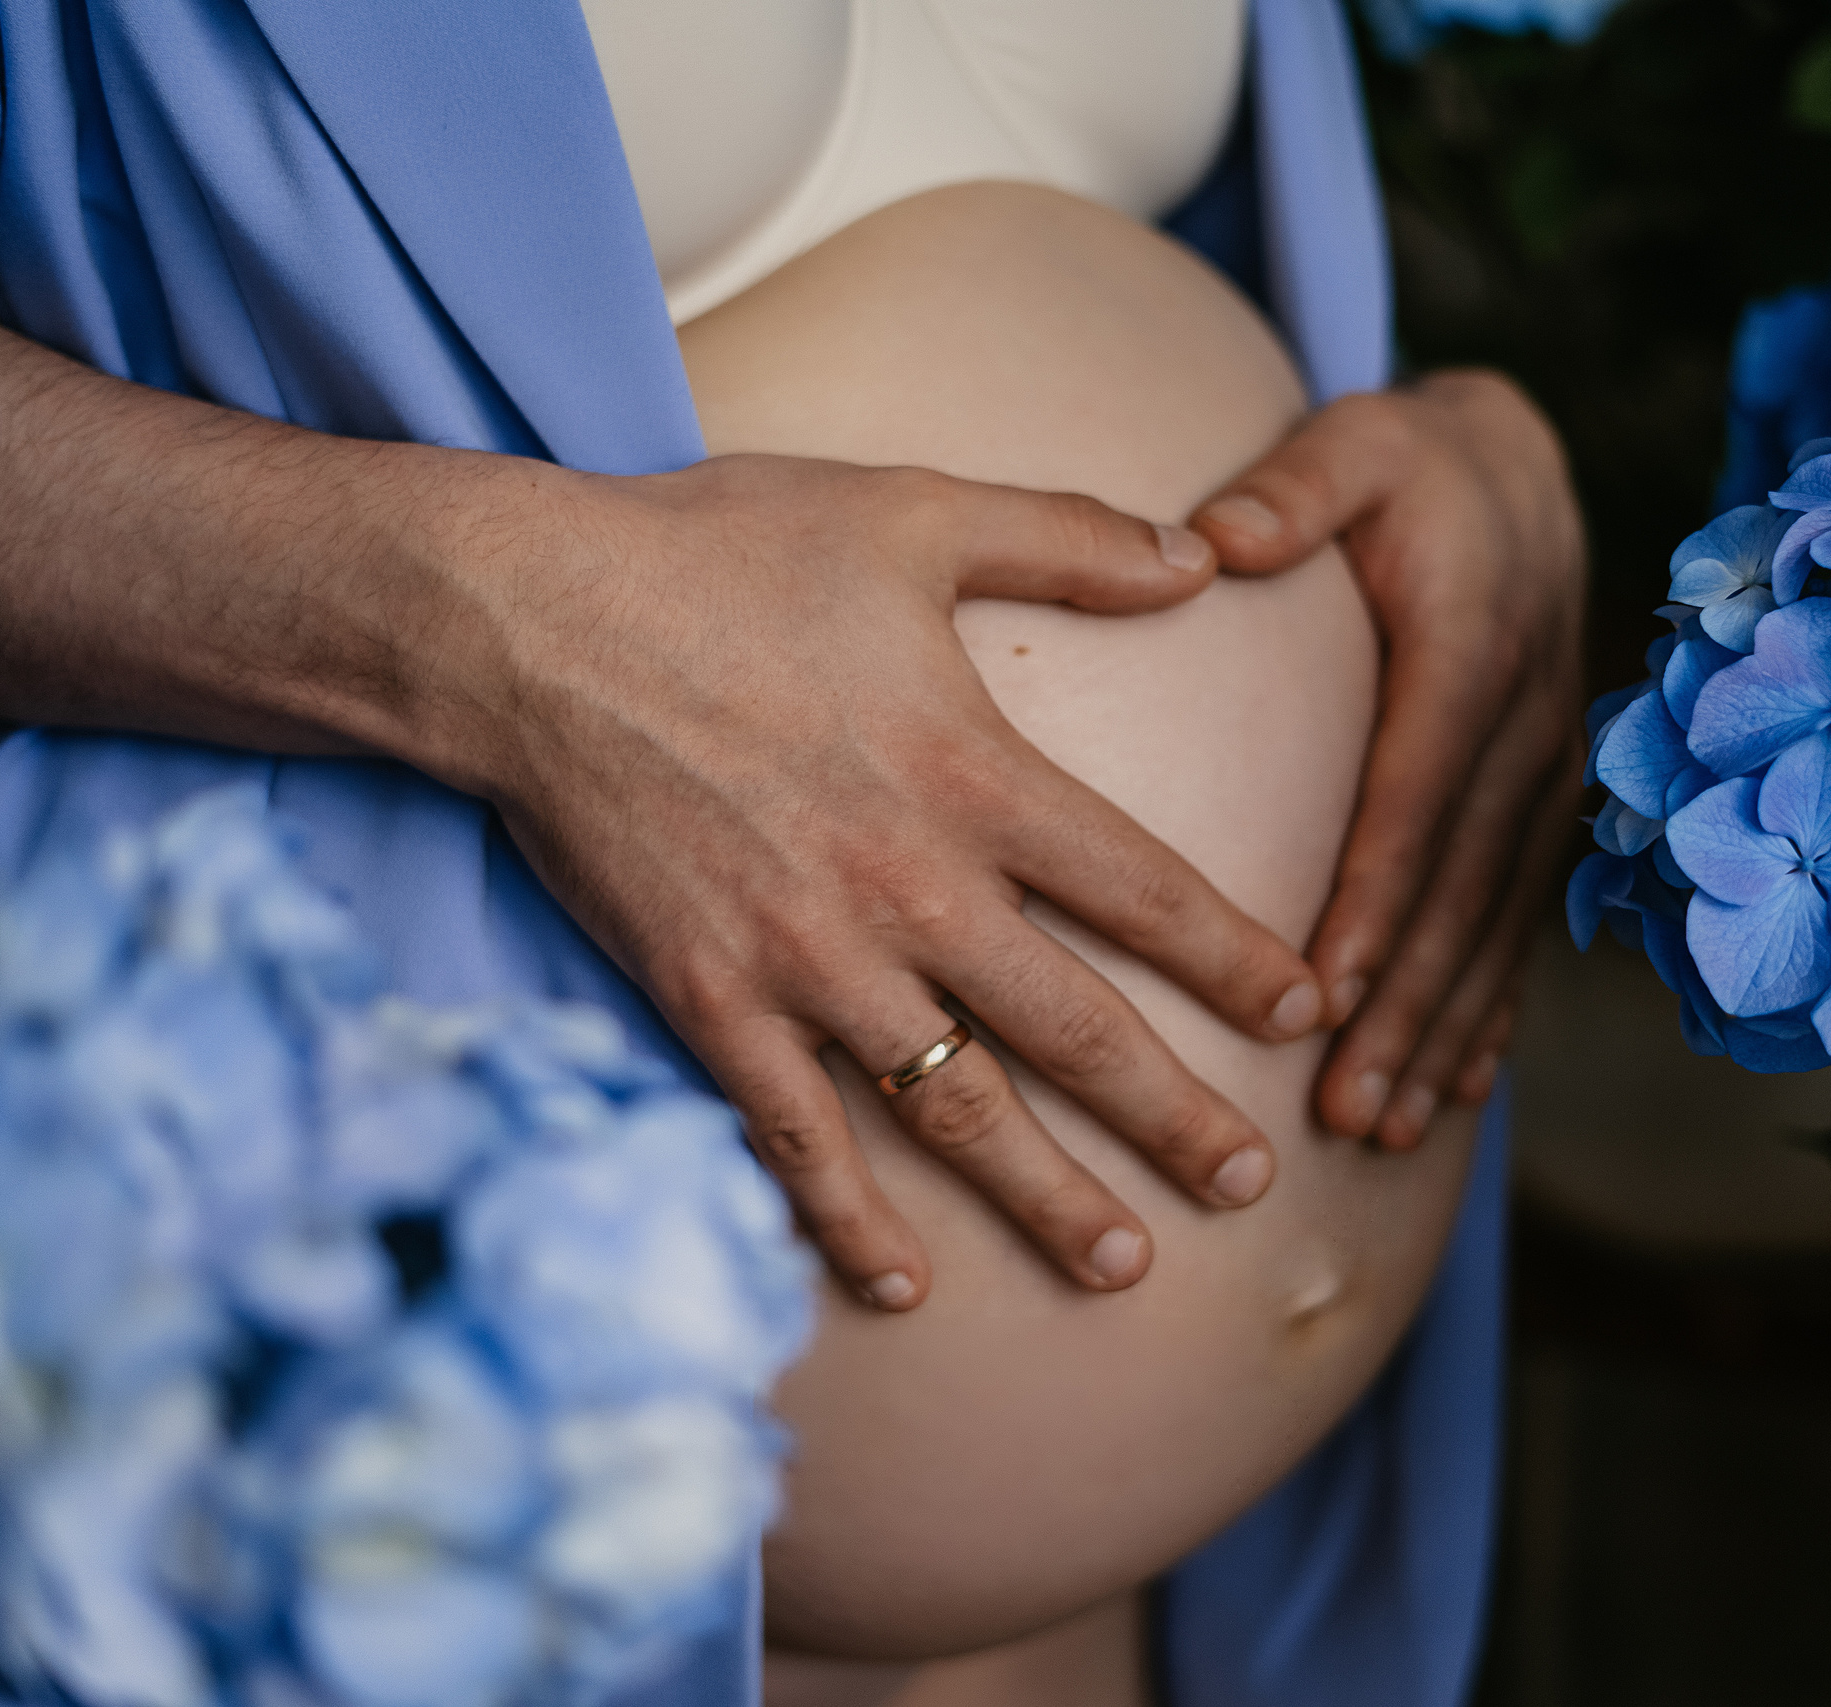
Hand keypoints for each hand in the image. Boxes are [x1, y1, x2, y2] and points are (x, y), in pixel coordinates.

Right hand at [0, 326, 1321, 1309]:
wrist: (523, 620)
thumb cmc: (719, 552)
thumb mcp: (914, 512)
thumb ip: (1069, 541)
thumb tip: (1202, 556)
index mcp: (975, 775)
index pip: (1145, 892)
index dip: (1237, 961)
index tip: (1306, 1015)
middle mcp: (911, 889)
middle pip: (1075, 1030)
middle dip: (1173, 1117)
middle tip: (1250, 1187)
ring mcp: (809, 961)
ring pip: (954, 1106)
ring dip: (1044, 1194)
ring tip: (1123, 1263)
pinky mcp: (710, 1002)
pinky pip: (797, 1136)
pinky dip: (851, 1217)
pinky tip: (906, 1283)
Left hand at [1192, 370, 1588, 1148]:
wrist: (1514, 472)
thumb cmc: (1407, 467)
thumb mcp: (1355, 445)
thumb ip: (1292, 489)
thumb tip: (1215, 539)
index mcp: (1473, 655)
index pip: (1419, 796)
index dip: (1375, 898)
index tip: (1320, 991)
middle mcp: (1529, 729)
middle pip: (1460, 890)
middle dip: (1402, 1006)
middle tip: (1341, 1106)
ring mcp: (1548, 777)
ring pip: (1496, 924)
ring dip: (1443, 1029)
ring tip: (1384, 1124)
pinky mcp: (1547, 807)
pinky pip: (1521, 921)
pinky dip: (1491, 1007)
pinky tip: (1457, 1087)